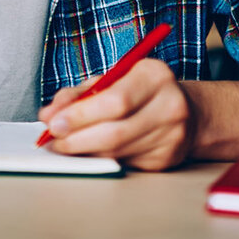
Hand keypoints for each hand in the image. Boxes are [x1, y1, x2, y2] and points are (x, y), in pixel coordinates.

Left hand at [38, 59, 195, 170]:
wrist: (189, 112)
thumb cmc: (140, 91)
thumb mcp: (112, 79)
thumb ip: (79, 94)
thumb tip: (49, 115)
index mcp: (155, 76)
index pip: (115, 101)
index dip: (80, 115)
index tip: (54, 123)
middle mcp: (169, 106)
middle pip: (115, 132)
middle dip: (76, 139)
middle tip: (52, 140)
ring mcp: (171, 136)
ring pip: (116, 152)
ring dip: (83, 151)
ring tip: (64, 146)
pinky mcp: (166, 159)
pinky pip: (124, 162)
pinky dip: (100, 158)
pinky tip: (89, 151)